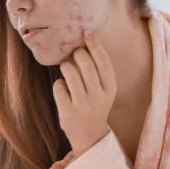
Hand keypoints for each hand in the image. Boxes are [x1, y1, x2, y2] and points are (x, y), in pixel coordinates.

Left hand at [52, 30, 116, 156]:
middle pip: (85, 63)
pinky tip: (64, 91)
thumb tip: (85, 39)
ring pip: (69, 72)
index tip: (87, 32)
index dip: (95, 45)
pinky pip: (58, 86)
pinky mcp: (68, 112)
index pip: (103, 62)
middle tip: (74, 56)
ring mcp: (83, 105)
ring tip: (67, 71)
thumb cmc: (94, 104)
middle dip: (76, 54)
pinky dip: (59, 85)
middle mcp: (99, 96)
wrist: (90, 136)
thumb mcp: (103, 89)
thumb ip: (97, 69)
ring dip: (65, 67)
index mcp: (111, 89)